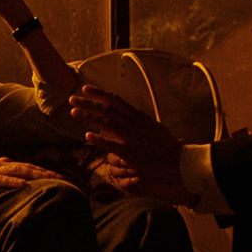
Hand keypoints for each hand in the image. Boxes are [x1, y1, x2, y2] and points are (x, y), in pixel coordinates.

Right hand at [0, 157, 59, 195]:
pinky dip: (11, 182)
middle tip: (63, 179)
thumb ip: (11, 185)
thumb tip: (31, 192)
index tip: (63, 179)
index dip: (46, 172)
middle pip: (28, 167)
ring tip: (49, 179)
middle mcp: (2, 164)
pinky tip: (22, 185)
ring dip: (35, 174)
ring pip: (18, 170)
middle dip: (46, 173)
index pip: (30, 168)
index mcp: (6, 165)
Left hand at [69, 85, 196, 205]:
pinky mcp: (131, 153)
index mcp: (139, 116)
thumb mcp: (152, 128)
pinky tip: (87, 135)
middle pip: (107, 110)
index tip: (85, 89)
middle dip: (88, 103)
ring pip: (107, 123)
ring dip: (89, 117)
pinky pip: (112, 145)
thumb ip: (137, 121)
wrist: (179, 162)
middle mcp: (134, 124)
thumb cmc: (166, 147)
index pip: (116, 100)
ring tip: (74, 112)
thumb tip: (125, 115)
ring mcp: (132, 138)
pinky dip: (100, 139)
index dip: (99, 94)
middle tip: (72, 99)